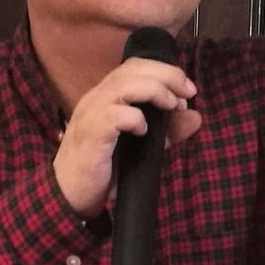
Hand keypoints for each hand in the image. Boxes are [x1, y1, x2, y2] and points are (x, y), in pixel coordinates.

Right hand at [53, 54, 202, 216]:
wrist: (69, 197)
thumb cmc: (103, 170)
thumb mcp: (143, 148)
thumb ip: (167, 132)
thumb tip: (195, 117)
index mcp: (106, 97)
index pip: (134, 67)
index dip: (164, 71)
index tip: (187, 90)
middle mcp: (96, 99)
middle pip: (131, 69)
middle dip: (166, 74)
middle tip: (187, 92)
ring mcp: (91, 115)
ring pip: (122, 85)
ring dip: (154, 90)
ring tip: (171, 106)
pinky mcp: (91, 135)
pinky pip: (113, 115)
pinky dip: (134, 118)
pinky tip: (144, 132)